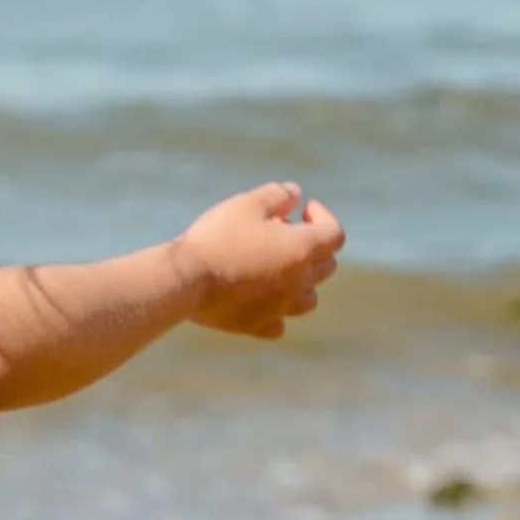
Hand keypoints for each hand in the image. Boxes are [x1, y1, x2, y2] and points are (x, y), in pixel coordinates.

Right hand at [176, 183, 344, 339]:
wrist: (185, 280)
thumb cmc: (216, 238)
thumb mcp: (246, 203)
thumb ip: (277, 195)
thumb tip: (295, 193)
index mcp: (302, 249)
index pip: (334, 234)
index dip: (322, 217)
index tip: (302, 209)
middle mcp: (298, 282)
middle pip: (326, 267)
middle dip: (312, 247)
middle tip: (281, 235)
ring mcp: (279, 308)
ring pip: (308, 300)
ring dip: (301, 283)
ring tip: (277, 270)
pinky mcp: (255, 326)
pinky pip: (277, 325)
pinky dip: (276, 313)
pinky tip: (261, 303)